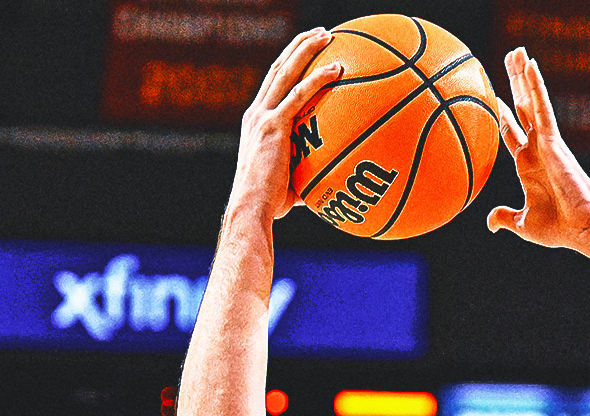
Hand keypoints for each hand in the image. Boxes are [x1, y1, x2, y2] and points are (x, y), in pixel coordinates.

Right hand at [229, 29, 341, 221]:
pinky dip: (319, 78)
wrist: (250, 208)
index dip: (289, 63)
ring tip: (328, 35)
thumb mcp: (289, 182)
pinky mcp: (274, 126)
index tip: (307, 51)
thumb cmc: (270, 205)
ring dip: (307, 49)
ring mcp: (263, 116)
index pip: (273, 84)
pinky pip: (300, 94)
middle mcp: (256, 113)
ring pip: (286, 71)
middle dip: (299, 46)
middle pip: (278, 68)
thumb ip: (307, 172)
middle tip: (320, 34)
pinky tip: (338, 69)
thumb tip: (332, 180)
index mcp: (256, 122)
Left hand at [487, 48, 589, 248]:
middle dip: (514, 83)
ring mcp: (545, 142)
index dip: (502, 115)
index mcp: (528, 165)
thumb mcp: (523, 223)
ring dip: (523, 75)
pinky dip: (536, 87)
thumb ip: (505, 217)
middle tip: (509, 59)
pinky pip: (542, 108)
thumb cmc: (559, 228)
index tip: (493, 97)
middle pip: (521, 108)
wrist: (581, 228)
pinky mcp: (554, 140)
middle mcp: (536, 148)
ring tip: (517, 51)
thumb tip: (490, 221)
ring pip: (531, 101)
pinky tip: (530, 66)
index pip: (511, 132)